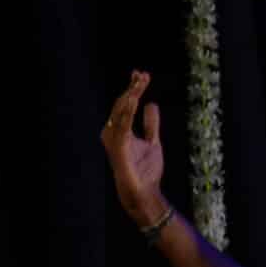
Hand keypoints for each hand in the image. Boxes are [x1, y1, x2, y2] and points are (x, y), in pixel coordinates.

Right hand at [98, 70, 167, 226]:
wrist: (144, 191)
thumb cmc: (146, 170)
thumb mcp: (153, 142)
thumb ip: (151, 124)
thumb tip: (151, 104)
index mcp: (119, 130)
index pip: (125, 104)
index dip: (133, 89)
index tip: (142, 75)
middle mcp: (112, 132)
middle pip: (121, 104)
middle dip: (132, 88)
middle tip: (143, 74)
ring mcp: (113, 139)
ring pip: (120, 111)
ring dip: (131, 95)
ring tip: (140, 81)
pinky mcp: (118, 147)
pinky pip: (122, 125)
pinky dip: (127, 111)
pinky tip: (134, 99)